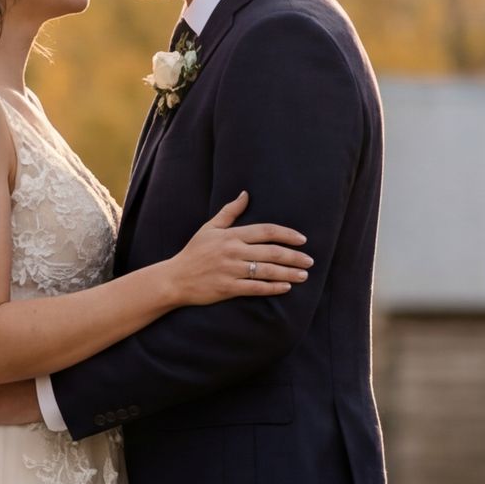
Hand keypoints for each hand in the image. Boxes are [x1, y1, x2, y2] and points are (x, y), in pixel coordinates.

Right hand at [164, 192, 310, 307]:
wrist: (174, 279)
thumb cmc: (193, 252)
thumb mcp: (209, 228)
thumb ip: (229, 212)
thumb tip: (245, 194)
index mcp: (231, 235)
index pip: (265, 231)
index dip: (286, 234)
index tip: (302, 239)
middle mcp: (233, 251)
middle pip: (271, 251)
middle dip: (294, 256)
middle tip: (310, 260)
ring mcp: (230, 271)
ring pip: (266, 270)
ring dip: (288, 272)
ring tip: (304, 275)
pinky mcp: (227, 288)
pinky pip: (255, 288)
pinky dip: (272, 288)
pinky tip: (286, 287)